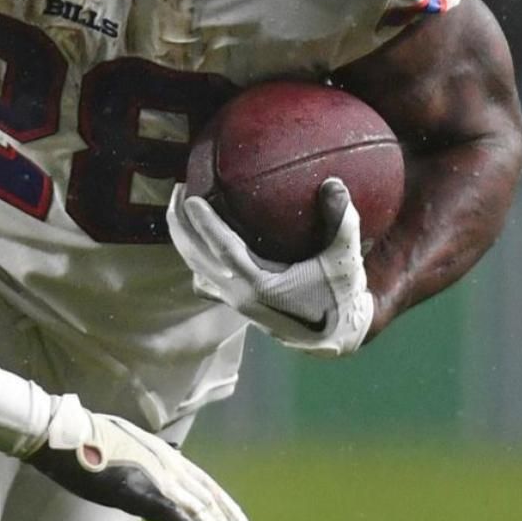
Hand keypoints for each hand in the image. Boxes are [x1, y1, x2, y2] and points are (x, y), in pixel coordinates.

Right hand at [27, 395, 248, 520]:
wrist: (67, 435)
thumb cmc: (86, 437)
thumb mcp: (123, 445)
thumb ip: (141, 462)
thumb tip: (147, 483)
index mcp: (163, 452)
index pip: (202, 481)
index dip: (222, 501)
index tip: (236, 518)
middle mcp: (168, 464)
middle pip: (206, 496)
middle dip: (225, 519)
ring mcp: (159, 479)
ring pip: (198, 510)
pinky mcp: (146, 493)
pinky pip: (178, 518)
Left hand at [167, 178, 375, 356]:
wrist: (335, 337)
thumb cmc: (340, 297)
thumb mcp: (345, 260)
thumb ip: (342, 221)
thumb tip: (334, 183)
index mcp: (259, 285)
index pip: (222, 249)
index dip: (205, 224)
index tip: (190, 197)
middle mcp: (238, 295)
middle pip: (197, 256)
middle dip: (181, 224)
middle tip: (177, 189)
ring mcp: (233, 301)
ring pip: (196, 267)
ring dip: (183, 238)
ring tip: (179, 208)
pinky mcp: (234, 304)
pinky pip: (204, 279)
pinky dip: (194, 258)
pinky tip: (195, 240)